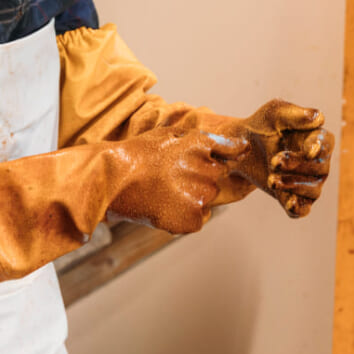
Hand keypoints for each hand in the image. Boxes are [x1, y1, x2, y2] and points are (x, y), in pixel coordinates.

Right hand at [108, 126, 249, 233]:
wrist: (112, 180)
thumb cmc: (134, 155)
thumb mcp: (165, 135)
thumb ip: (194, 138)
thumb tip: (216, 141)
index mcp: (200, 145)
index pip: (231, 150)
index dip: (236, 153)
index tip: (241, 153)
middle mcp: (205, 170)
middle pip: (216, 177)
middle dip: (201, 178)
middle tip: (173, 179)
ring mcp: (200, 196)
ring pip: (207, 198)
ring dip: (193, 197)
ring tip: (165, 193)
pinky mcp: (193, 218)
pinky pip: (199, 217)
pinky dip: (185, 216)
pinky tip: (165, 207)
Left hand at [228, 99, 334, 218]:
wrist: (242, 148)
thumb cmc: (262, 126)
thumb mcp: (274, 114)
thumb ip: (294, 114)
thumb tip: (318, 118)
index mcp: (316, 138)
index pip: (326, 144)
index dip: (320, 148)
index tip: (308, 151)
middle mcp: (318, 162)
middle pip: (320, 169)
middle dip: (297, 166)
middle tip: (274, 161)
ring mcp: (308, 183)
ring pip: (312, 191)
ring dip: (293, 185)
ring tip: (272, 179)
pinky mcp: (293, 198)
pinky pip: (303, 209)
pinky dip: (298, 208)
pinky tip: (289, 204)